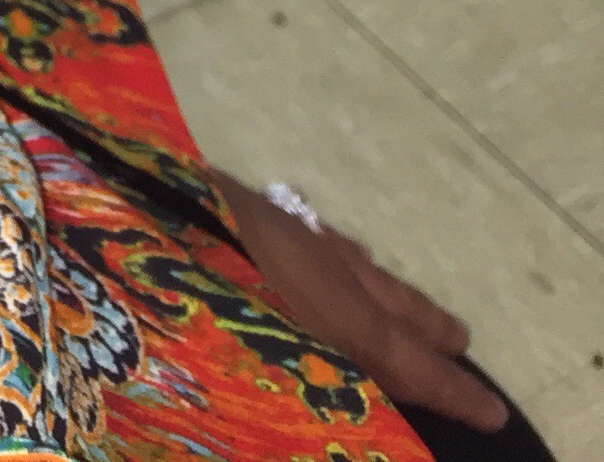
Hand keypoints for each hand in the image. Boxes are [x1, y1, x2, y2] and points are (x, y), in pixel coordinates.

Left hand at [214, 172, 505, 432]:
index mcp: (336, 314)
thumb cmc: (189, 308)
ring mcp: (278, 224)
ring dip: (380, 287)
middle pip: (389, 301)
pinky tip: (316, 251)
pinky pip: (305, 232)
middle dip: (427, 326)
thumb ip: (311, 388)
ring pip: (350, 261)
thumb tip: (356, 392)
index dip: (451, 392)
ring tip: (396, 302)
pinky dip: (328, 253)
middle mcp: (321, 264)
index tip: (492, 412)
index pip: (410, 362)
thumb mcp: (262, 367)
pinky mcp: (235, 201)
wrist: (123, 205)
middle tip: (459, 342)